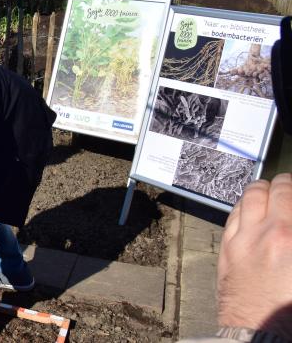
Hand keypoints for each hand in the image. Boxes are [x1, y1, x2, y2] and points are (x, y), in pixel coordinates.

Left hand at [216, 173, 291, 339]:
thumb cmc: (291, 310)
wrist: (264, 335)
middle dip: (283, 184)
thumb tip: (289, 223)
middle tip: (289, 187)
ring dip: (261, 191)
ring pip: (248, 198)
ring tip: (270, 193)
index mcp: (288, 237)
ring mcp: (241, 240)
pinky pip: (233, 216)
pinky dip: (244, 207)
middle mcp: (264, 233)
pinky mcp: (226, 250)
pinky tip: (251, 211)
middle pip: (271, 189)